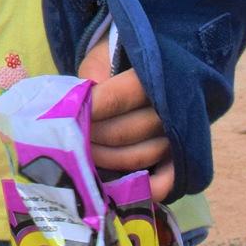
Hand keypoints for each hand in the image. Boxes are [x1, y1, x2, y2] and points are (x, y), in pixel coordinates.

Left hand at [78, 46, 175, 200]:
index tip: (67, 116)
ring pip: (139, 157)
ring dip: (105, 160)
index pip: (118, 98)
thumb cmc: (117, 62)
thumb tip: (78, 106)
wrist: (150, 66)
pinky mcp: (178, 157)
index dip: (91, 110)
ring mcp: (176, 136)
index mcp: (153, 77)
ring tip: (83, 154)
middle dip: (91, 137)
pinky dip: (146, 188)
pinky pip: (167, 179)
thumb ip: (92, 78)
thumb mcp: (102, 58)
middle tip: (68, 138)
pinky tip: (122, 188)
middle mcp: (170, 109)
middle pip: (125, 133)